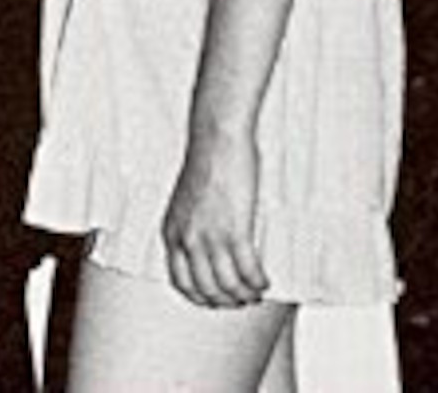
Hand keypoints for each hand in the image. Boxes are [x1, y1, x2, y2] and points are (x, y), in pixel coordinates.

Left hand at [162, 129, 269, 307]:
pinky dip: (257, 281)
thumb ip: (190, 225)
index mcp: (172, 231)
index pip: (181, 282)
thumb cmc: (205, 160)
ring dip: (243, 295)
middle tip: (239, 300)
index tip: (213, 299)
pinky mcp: (235, 229)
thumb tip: (205, 246)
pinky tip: (264, 281)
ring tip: (254, 293)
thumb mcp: (186, 201)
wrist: (217, 137)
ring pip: (228, 285)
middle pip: (206, 289)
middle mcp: (188, 238)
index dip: (199, 297)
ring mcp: (211, 236)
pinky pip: (248, 270)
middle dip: (224, 300)